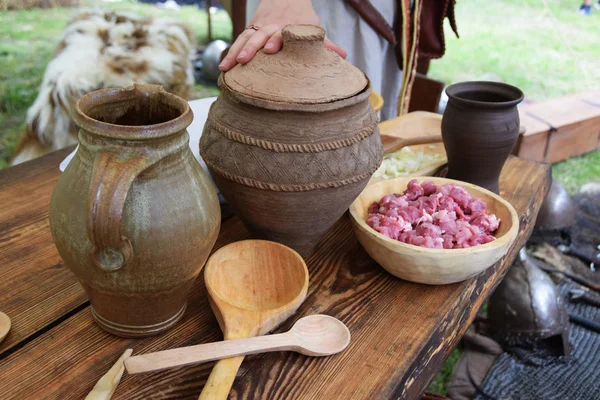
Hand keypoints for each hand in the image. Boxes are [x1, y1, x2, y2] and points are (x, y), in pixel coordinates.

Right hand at [219, 0, 346, 71]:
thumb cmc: (301, 18)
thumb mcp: (313, 27)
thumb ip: (326, 43)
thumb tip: (343, 56)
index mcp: (287, 26)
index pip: (280, 33)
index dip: (275, 40)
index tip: (270, 50)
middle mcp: (270, 26)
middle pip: (258, 36)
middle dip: (250, 48)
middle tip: (243, 61)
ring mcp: (257, 28)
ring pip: (244, 39)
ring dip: (235, 53)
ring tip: (226, 68)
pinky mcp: (249, 31)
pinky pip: (238, 42)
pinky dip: (230, 53)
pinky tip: (223, 68)